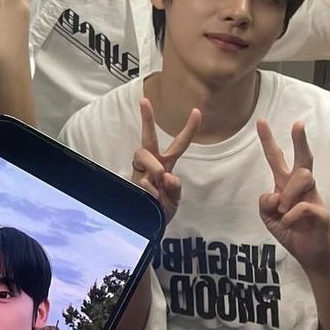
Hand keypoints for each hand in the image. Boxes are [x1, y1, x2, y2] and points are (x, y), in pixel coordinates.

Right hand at [132, 98, 200, 223]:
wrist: (147, 228)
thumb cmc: (161, 211)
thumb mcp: (174, 201)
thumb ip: (174, 188)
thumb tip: (165, 175)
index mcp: (167, 165)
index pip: (179, 144)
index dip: (189, 128)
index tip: (197, 111)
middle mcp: (152, 165)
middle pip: (148, 138)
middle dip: (147, 118)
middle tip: (144, 101)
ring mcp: (140, 172)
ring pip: (143, 154)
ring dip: (153, 165)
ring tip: (158, 181)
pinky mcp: (132, 182)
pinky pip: (141, 178)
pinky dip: (150, 190)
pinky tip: (152, 198)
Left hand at [257, 120, 329, 271]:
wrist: (310, 254)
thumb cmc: (290, 231)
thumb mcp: (268, 217)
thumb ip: (264, 203)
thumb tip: (274, 194)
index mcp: (285, 185)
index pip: (277, 158)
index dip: (268, 141)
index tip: (260, 121)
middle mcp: (301, 188)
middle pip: (303, 159)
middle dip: (300, 141)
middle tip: (298, 123)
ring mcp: (314, 198)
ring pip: (303, 177)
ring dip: (288, 193)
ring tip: (282, 210)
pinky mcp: (321, 214)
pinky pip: (304, 206)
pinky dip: (290, 216)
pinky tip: (287, 224)